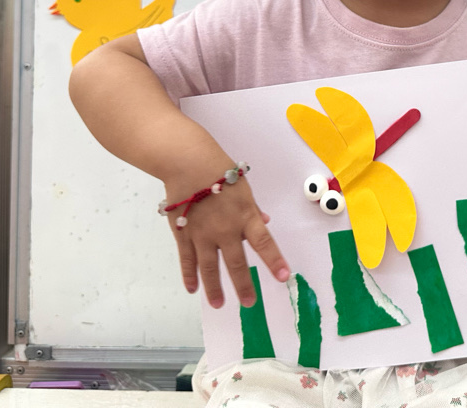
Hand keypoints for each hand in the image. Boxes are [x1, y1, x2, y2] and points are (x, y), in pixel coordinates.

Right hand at [164, 163, 289, 308]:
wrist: (187, 162)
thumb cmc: (219, 170)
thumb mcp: (243, 187)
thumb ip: (253, 209)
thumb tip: (265, 223)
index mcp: (245, 216)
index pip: (264, 243)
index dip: (274, 261)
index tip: (283, 277)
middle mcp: (225, 230)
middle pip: (236, 263)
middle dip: (244, 285)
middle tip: (249, 303)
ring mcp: (202, 234)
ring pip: (209, 267)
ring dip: (214, 288)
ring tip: (219, 304)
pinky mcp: (183, 234)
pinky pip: (187, 259)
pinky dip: (189, 275)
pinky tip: (192, 289)